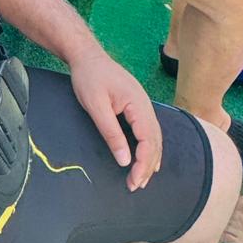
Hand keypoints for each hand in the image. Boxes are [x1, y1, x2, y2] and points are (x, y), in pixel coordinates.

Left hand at [69, 46, 161, 188]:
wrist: (87, 57)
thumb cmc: (89, 78)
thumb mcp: (96, 106)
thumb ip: (111, 133)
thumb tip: (124, 160)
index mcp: (138, 104)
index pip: (148, 140)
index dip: (143, 163)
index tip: (134, 181)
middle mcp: (146, 105)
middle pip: (155, 141)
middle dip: (148, 166)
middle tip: (136, 186)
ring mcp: (143, 105)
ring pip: (155, 137)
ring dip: (150, 159)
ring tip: (142, 179)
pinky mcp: (137, 106)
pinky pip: (149, 130)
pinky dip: (149, 148)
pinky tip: (147, 159)